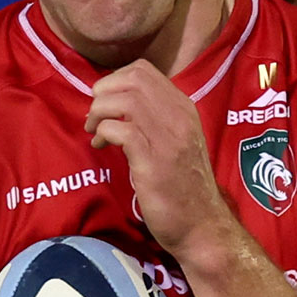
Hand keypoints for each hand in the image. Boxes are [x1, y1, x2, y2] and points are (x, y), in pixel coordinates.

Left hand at [84, 60, 229, 255]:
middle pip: (132, 79)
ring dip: (100, 112)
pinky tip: (102, 146)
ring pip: (124, 100)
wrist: (201, 225)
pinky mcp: (153, 162)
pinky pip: (121, 129)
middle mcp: (178, 117)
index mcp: (184, 108)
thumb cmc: (184, 186)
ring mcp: (167, 138)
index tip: (106, 101)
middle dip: (104, 91)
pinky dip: (103, 132)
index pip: (143, 71)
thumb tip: (117, 103)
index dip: (115, 79)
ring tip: (95, 131)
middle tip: (95, 115)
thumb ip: (155, 118)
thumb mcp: (176, 141)